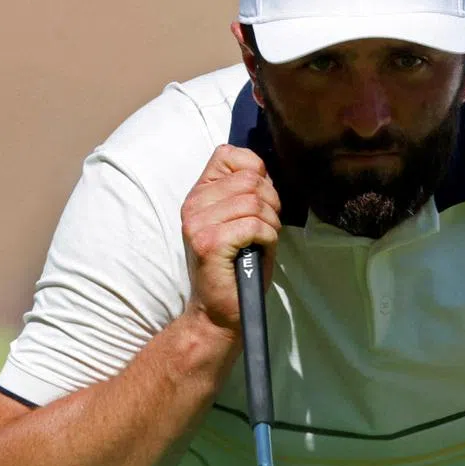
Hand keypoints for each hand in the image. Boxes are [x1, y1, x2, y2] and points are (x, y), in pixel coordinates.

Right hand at [181, 145, 281, 334]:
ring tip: (261, 242)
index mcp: (199, 194)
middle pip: (250, 179)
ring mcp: (198, 223)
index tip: (260, 199)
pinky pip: (254, 225)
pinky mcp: (210, 243)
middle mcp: (193, 204)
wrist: (219, 311)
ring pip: (255, 202)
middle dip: (271, 202)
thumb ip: (248, 193)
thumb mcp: (240, 221)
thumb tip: (265, 171)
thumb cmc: (237, 267)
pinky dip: (267, 238)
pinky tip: (259, 251)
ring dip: (271, 224)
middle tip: (267, 227)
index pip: (228, 154)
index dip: (256, 171)